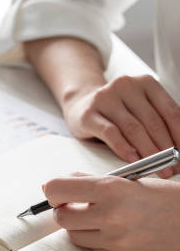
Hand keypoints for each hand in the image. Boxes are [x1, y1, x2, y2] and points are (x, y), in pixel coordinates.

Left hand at [44, 174, 179, 250]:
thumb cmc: (157, 196)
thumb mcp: (123, 179)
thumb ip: (87, 182)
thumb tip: (52, 186)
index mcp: (110, 189)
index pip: (57, 190)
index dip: (52, 191)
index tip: (56, 192)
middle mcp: (110, 215)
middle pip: (61, 217)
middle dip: (63, 210)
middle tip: (75, 205)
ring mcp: (114, 239)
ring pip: (73, 235)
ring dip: (78, 226)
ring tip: (96, 217)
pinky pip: (91, 248)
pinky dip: (94, 239)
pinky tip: (111, 230)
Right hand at [63, 75, 179, 177]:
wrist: (81, 104)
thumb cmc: (116, 112)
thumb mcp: (139, 109)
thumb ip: (157, 121)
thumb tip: (178, 151)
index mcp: (146, 82)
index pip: (170, 111)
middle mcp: (127, 85)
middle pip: (152, 121)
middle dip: (165, 149)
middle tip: (171, 168)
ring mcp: (106, 98)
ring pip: (133, 128)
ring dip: (147, 152)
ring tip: (156, 168)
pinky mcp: (89, 113)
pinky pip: (110, 133)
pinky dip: (123, 148)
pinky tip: (132, 160)